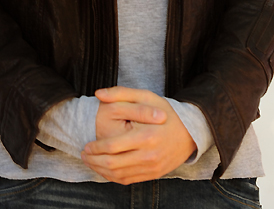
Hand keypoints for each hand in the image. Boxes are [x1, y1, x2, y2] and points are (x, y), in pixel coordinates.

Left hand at [81, 86, 195, 184]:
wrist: (189, 132)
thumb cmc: (164, 112)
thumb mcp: (145, 96)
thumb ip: (120, 93)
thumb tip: (97, 93)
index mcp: (146, 136)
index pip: (112, 147)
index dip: (95, 148)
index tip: (86, 145)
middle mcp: (149, 155)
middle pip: (113, 164)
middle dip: (94, 161)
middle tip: (84, 154)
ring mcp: (151, 168)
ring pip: (118, 175)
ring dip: (100, 170)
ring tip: (90, 162)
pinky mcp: (153, 175)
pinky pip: (128, 180)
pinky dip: (113, 177)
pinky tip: (104, 169)